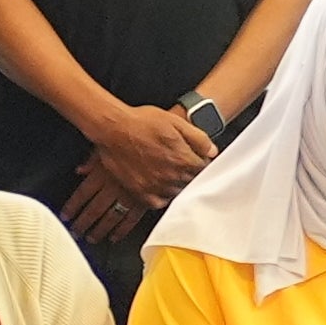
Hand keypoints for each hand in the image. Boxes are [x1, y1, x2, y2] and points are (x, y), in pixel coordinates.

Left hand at [62, 144, 170, 247]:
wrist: (163, 142)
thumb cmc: (135, 138)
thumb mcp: (109, 141)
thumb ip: (93, 158)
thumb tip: (80, 170)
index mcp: (103, 172)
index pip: (82, 194)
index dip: (72, 207)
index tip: (65, 216)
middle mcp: (114, 186)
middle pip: (94, 210)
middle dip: (83, 223)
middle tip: (76, 232)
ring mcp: (130, 195)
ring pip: (110, 218)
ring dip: (99, 230)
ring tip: (91, 238)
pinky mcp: (145, 201)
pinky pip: (131, 220)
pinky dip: (121, 230)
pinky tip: (114, 237)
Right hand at [107, 98, 221, 189]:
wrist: (113, 128)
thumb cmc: (142, 122)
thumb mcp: (176, 122)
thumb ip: (198, 138)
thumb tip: (212, 151)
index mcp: (183, 159)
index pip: (204, 170)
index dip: (201, 163)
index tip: (196, 159)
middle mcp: (171, 176)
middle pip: (191, 182)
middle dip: (189, 173)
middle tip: (180, 164)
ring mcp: (155, 186)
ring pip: (176, 193)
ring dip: (176, 185)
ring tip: (169, 172)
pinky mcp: (140, 192)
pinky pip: (158, 203)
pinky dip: (161, 196)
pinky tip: (159, 185)